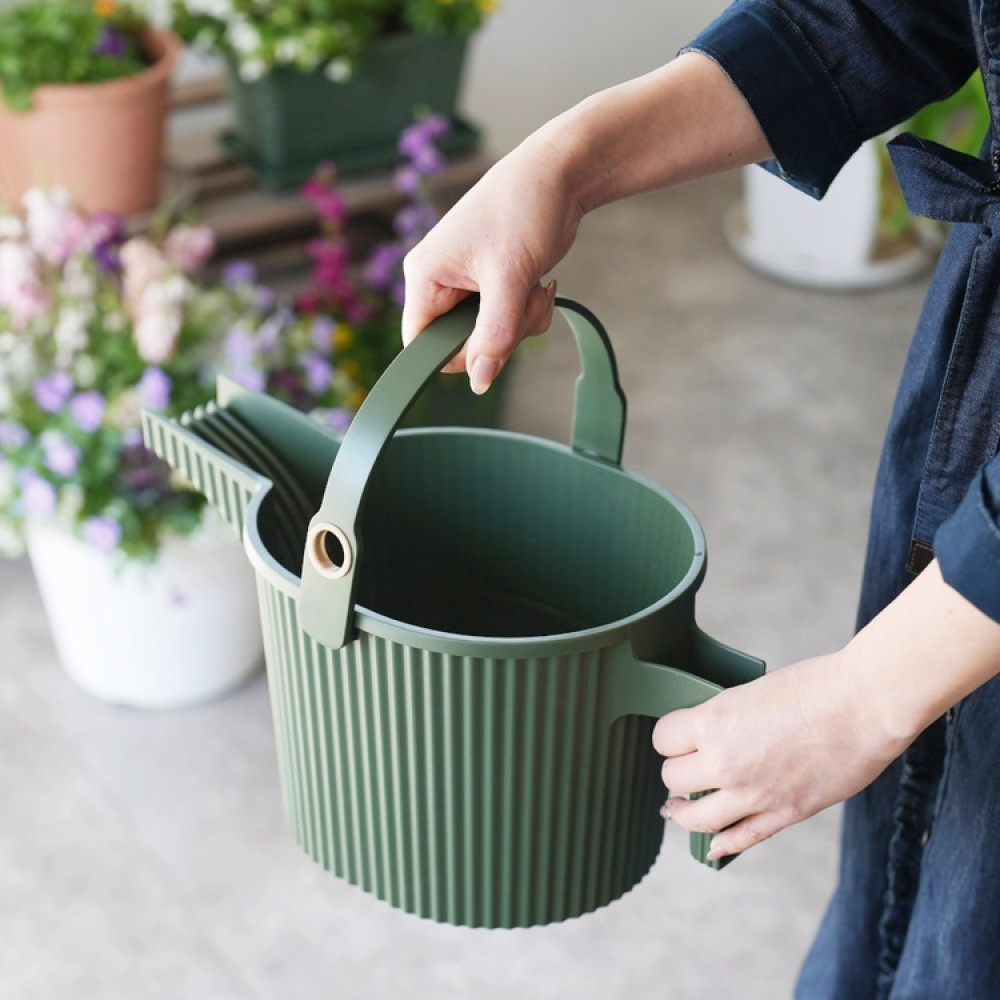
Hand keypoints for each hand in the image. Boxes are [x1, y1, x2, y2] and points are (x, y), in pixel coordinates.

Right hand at [401, 137, 582, 393]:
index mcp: (425, 277)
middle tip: (523, 304)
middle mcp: (438, 283)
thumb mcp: (509, 279)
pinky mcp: (492, 285)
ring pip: (487, 337)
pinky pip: (505, 322)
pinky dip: (527, 313)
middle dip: (500, 334)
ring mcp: (466, 285)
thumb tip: (479, 382)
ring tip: (533, 288)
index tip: (494, 343)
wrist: (559, 174)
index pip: (421, 346)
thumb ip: (493, 335)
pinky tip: (539, 286)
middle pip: (460, 345)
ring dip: (520, 323)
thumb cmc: (524, 210)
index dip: (457, 356)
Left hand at [652, 652, 910, 860]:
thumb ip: (723, 719)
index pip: (662, 739)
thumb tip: (705, 736)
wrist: (865, 705)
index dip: (669, 736)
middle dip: (677, 769)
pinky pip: (740, 839)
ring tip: (680, 806)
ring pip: (694, 818)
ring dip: (684, 810)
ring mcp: (753, 794)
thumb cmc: (814, 687)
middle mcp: (725, 762)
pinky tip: (714, 844)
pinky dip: (722, 844)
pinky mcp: (783, 815)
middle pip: (672, 777)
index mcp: (713, 723)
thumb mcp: (750, 692)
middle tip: (687, 763)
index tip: (677, 735)